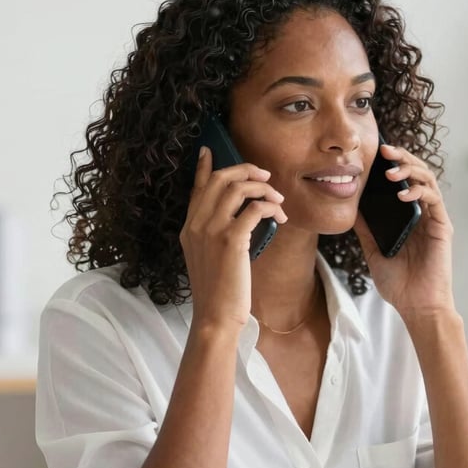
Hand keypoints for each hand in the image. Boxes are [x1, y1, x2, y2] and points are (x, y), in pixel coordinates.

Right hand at [180, 147, 287, 329]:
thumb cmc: (217, 293)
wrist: (215, 317)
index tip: (209, 150)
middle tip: (265, 176)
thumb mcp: (207, 260)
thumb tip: (238, 219)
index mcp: (189, 229)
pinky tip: (279, 215)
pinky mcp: (231, 240)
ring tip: (277, 199)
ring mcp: (211, 231)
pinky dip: (270, 206)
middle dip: (245, 171)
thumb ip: (213, 236)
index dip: (203, 167)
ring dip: (262, 188)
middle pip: (218, 179)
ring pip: (237, 188)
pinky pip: (254, 209)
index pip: (195, 188)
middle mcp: (196, 225)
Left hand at [353, 144, 453, 316]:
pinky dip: (419, 192)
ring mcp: (433, 219)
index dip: (392, 165)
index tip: (375, 155)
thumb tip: (351, 207)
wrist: (416, 306)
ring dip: (410, 171)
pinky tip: (403, 193)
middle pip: (417, 175)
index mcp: (407, 218)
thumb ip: (365, 229)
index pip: (402, 182)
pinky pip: (434, 200)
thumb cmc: (398, 283)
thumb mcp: (373, 250)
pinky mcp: (442, 227)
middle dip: (402, 159)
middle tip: (385, 150)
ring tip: (391, 171)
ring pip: (428, 181)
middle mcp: (422, 214)